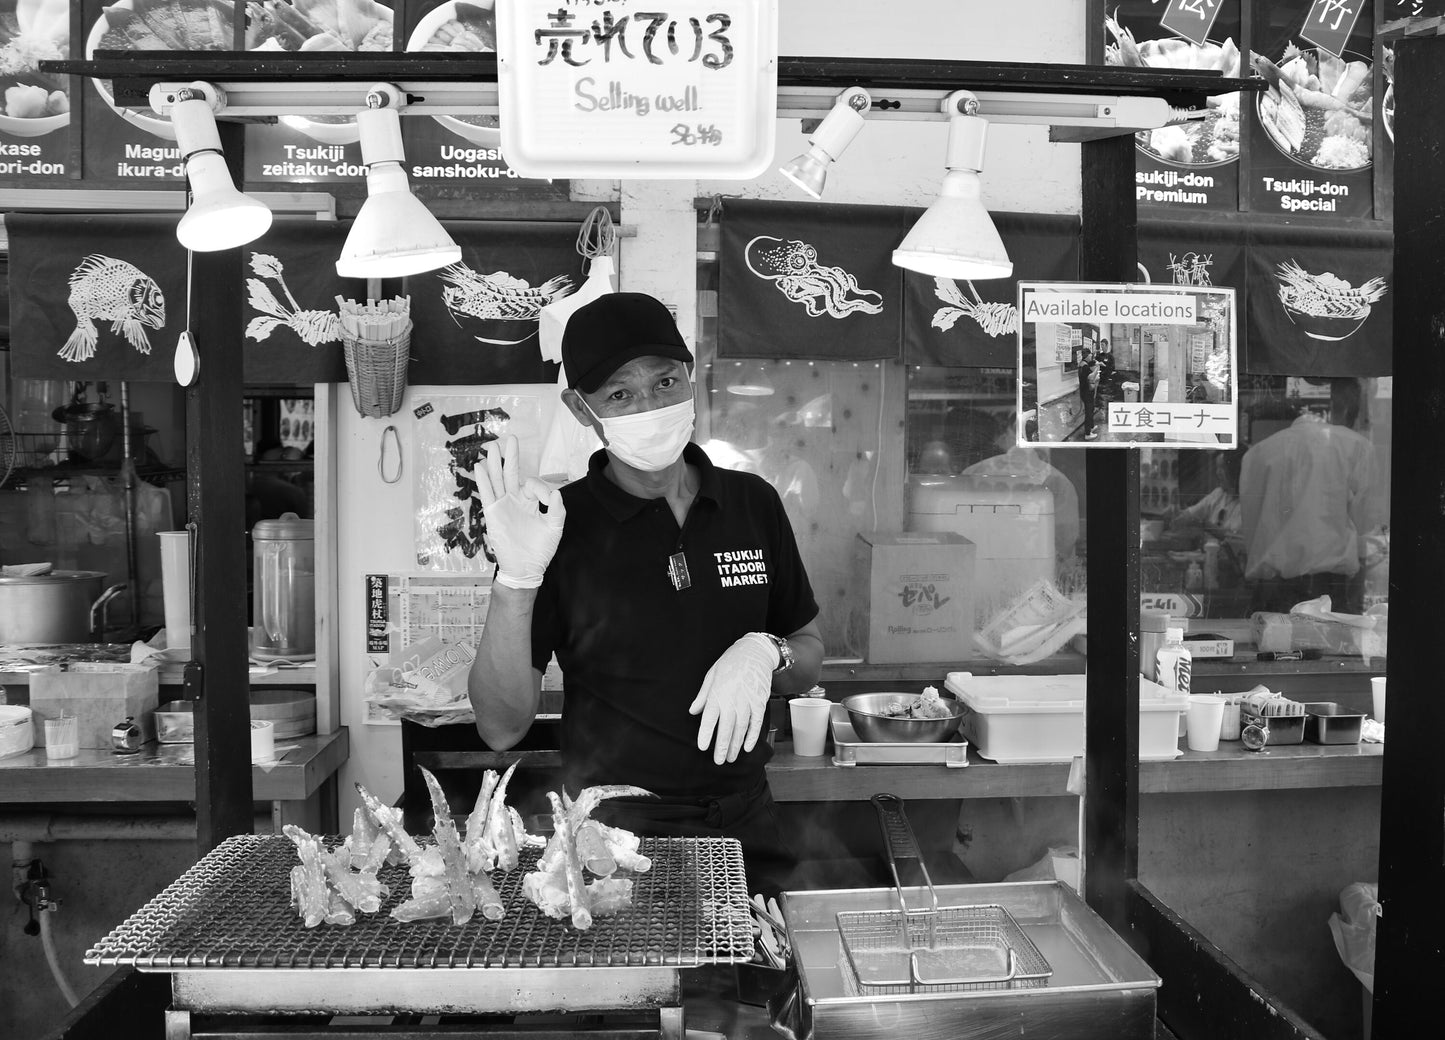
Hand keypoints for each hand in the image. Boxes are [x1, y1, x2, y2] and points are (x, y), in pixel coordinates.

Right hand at [472, 434, 564, 588]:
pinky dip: (483, 480)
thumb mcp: (555, 528)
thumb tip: (555, 492)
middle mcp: (515, 501)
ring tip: (492, 447)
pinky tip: (479, 467)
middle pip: (511, 473)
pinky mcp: (493, 514)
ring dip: (495, 463)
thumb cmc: (541, 550)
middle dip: (511, 456)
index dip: (540, 487)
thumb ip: (557, 510)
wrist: (525, 568)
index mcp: (530, 502)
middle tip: (511, 438)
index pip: (533, 484)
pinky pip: (487, 494)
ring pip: (498, 480)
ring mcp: (503, 506)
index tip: (547, 499)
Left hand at [688, 632, 778, 764]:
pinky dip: (752, 736)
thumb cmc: (730, 663)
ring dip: (735, 745)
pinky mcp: (760, 702)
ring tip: (730, 758)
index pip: (709, 719)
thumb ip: (703, 695)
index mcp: (717, 693)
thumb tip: (693, 711)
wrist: (754, 652)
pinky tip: (747, 747)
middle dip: (721, 747)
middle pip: (726, 728)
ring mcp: (747, 702)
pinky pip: (756, 723)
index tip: (703, 748)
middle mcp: (732, 700)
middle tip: (718, 761)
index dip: (706, 735)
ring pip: (741, 729)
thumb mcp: (711, 675)